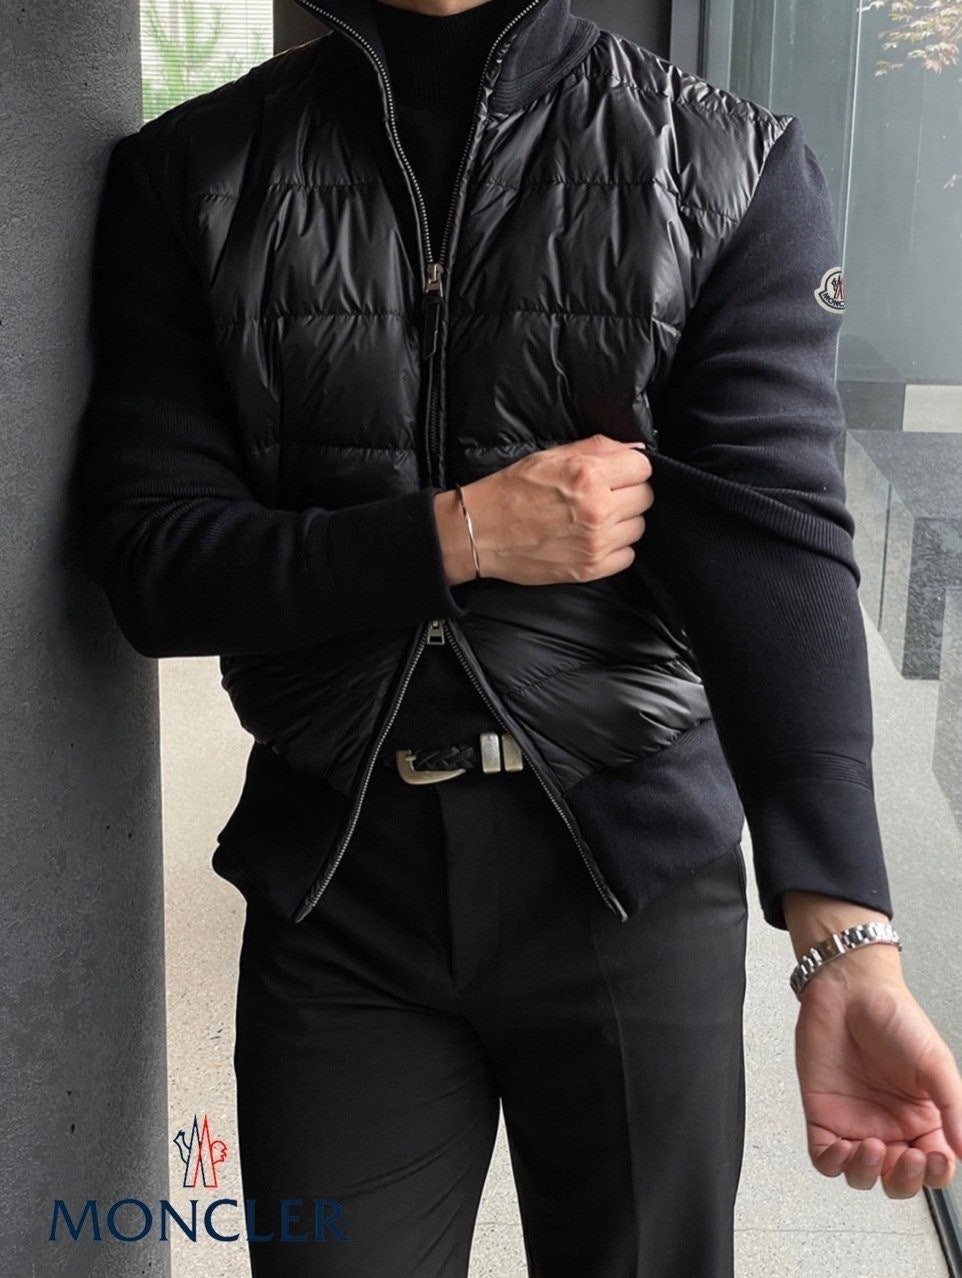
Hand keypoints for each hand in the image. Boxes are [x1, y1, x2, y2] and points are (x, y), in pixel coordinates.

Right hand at [433, 435, 653, 586]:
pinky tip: (593, 539)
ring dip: (622, 521)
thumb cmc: (510, 491)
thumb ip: (596, 449)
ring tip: (595, 518)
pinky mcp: (590, 568)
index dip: (630, 468)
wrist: (480, 532)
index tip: (617, 473)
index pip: (643, 468)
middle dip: (628, 493)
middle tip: (604, 495)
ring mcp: (596, 542)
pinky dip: (615, 548)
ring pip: (638, 527)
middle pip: (645, 497)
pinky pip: (627, 556)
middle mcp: (598, 509)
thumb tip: (634, 451)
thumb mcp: (550, 455)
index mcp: (588, 475)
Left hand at [795, 952, 961, 1196]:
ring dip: (867, 1172)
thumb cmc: (893, 1015)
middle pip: (898, 1179)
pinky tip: (842, 1148)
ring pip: (862, 1175)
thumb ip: (953, 1106)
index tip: (936, 1159)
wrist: (848, 988)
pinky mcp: (822, 1114)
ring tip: (871, 1147)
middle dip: (904, 1179)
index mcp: (922, 1117)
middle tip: (906, 1157)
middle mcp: (889, 1125)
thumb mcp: (934, 1061)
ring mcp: (854, 1122)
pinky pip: (825, 1157)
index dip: (937, 1173)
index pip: (934, 1165)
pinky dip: (833, 1163)